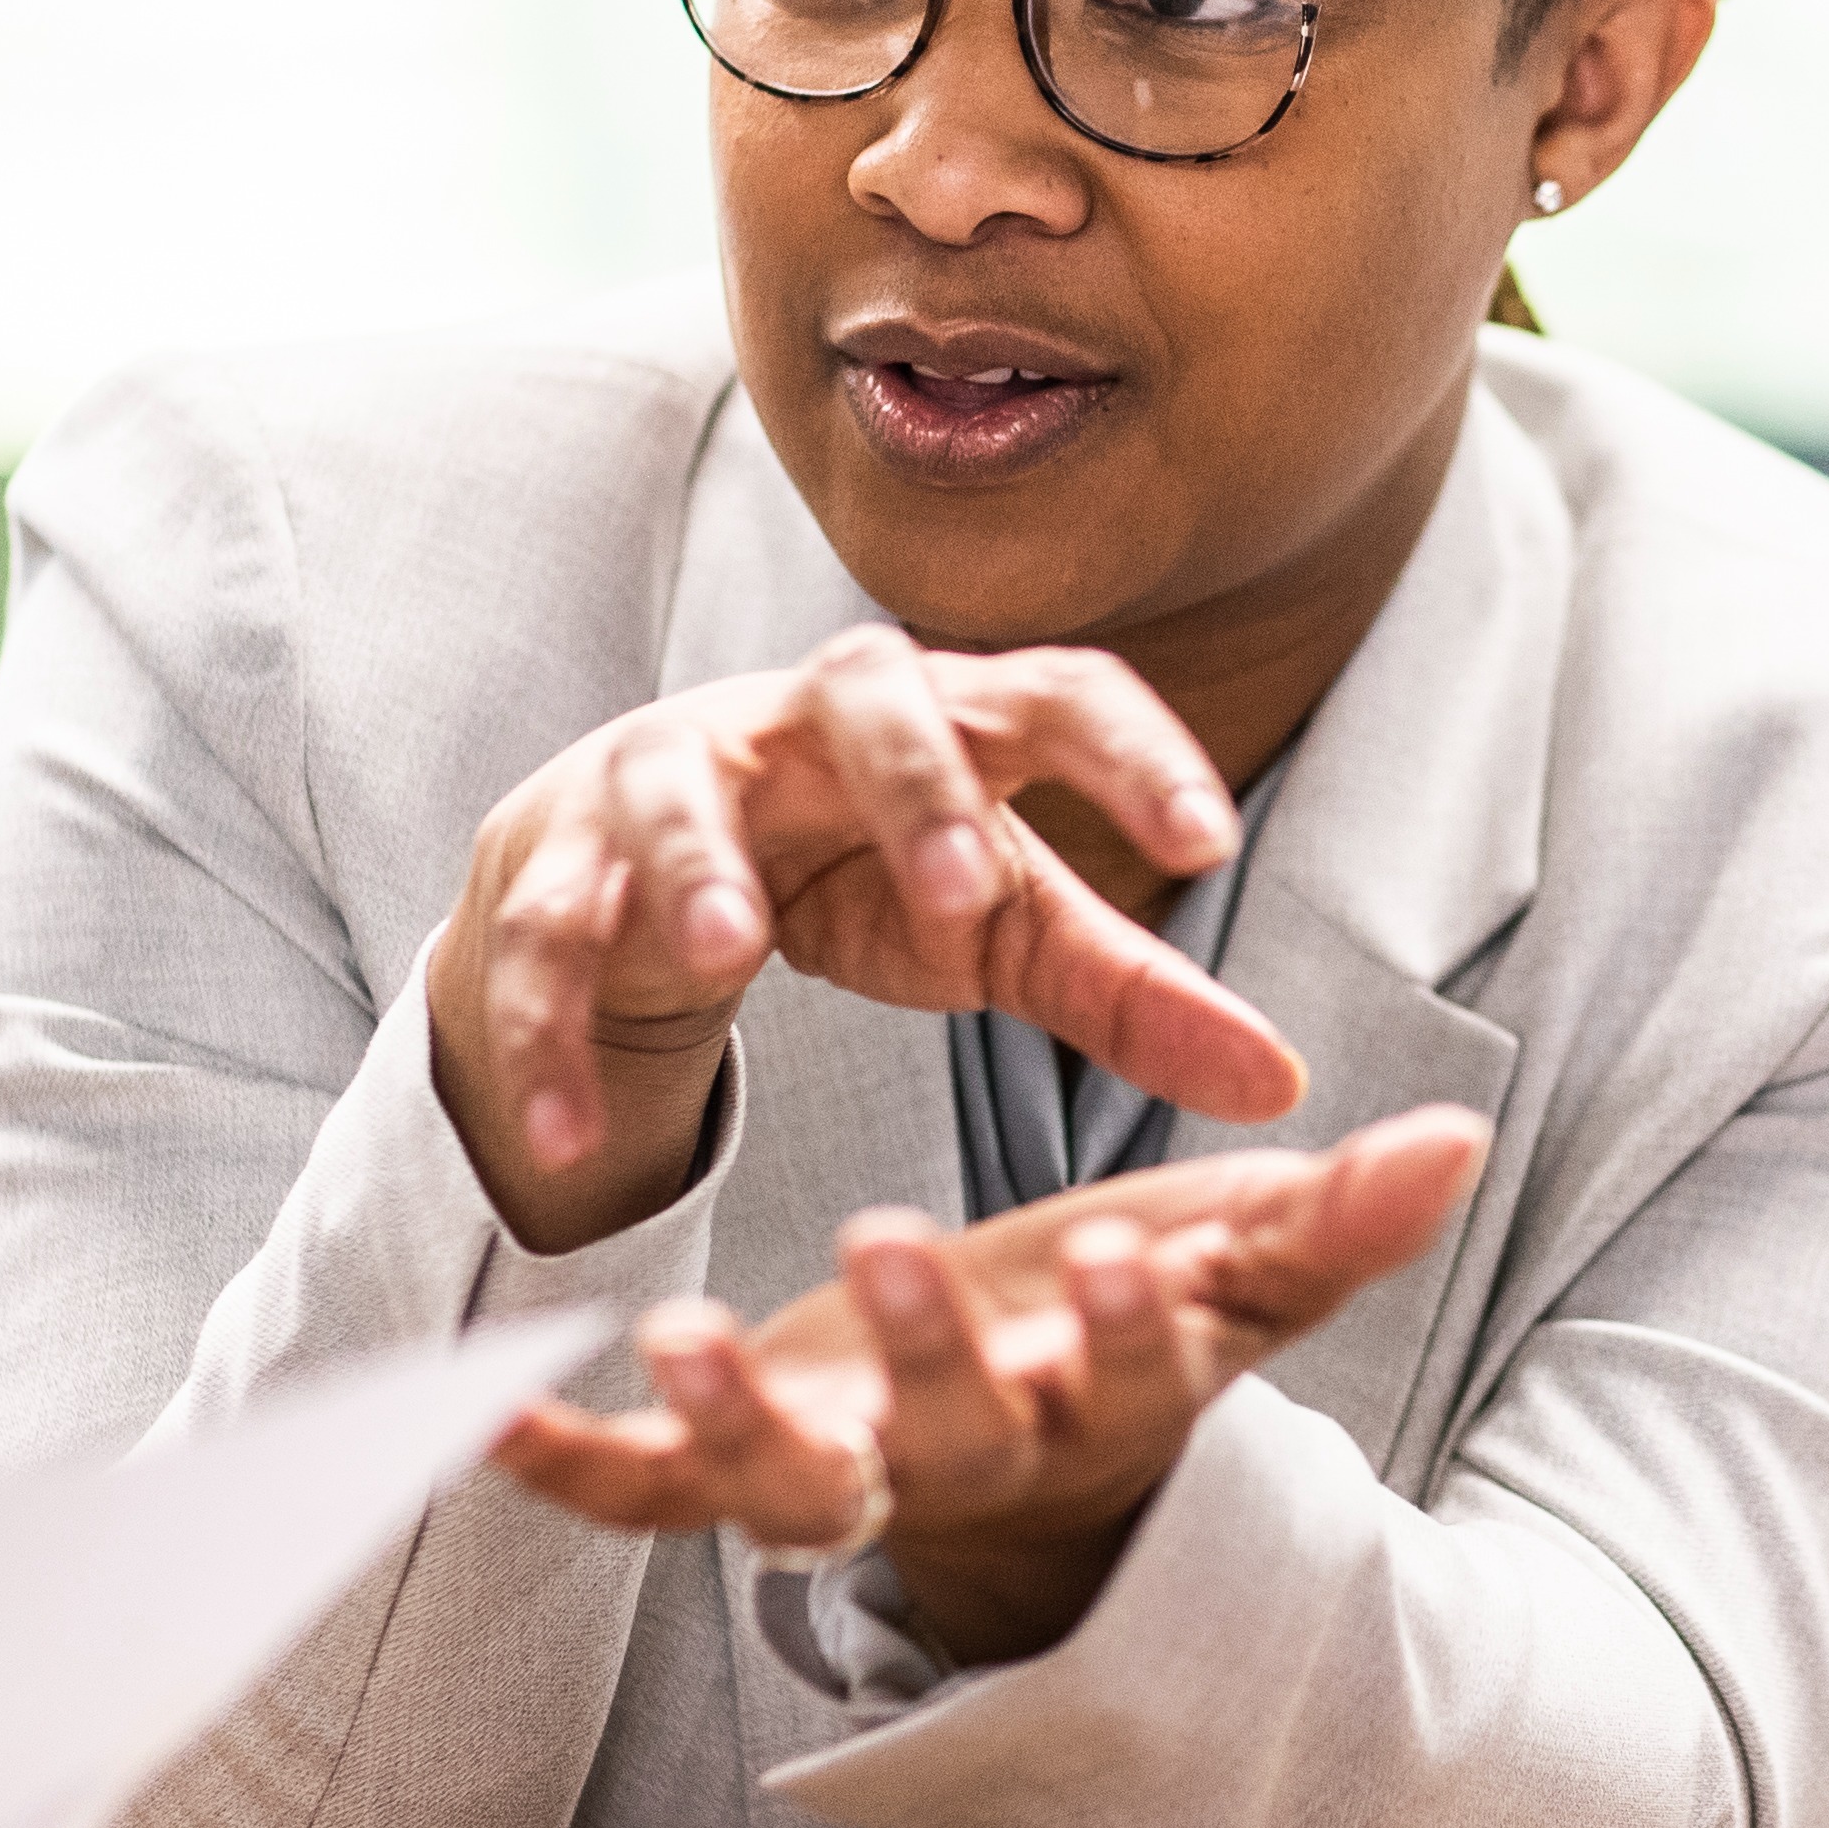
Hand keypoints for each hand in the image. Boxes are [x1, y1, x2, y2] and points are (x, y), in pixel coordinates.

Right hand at [426, 625, 1310, 1249]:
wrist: (656, 874)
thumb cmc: (867, 878)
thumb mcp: (1000, 932)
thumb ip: (1129, 997)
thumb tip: (1283, 1083)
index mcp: (950, 716)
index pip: (1059, 691)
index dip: (1134, 752)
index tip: (1210, 839)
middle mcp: (809, 716)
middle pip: (867, 689)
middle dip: (914, 782)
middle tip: (964, 892)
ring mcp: (671, 771)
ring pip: (675, 789)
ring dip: (695, 866)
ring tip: (727, 955)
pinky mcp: (556, 856)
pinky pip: (545, 934)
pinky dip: (550, 1034)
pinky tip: (567, 1139)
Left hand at [490, 1105, 1494, 1664]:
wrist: (1024, 1441)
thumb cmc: (1131, 1323)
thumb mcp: (1235, 1264)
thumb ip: (1336, 1216)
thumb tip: (1458, 1135)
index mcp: (1094, 1396)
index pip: (1127, 1373)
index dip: (1127, 1327)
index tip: (1127, 1252)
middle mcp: (965, 1453)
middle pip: (948, 1432)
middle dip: (924, 1350)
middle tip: (892, 1240)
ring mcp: (844, 1471)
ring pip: (786, 1484)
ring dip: (730, 1423)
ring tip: (674, 1336)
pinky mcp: (737, 1469)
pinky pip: (641, 1498)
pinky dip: (564, 1468)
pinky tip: (485, 1419)